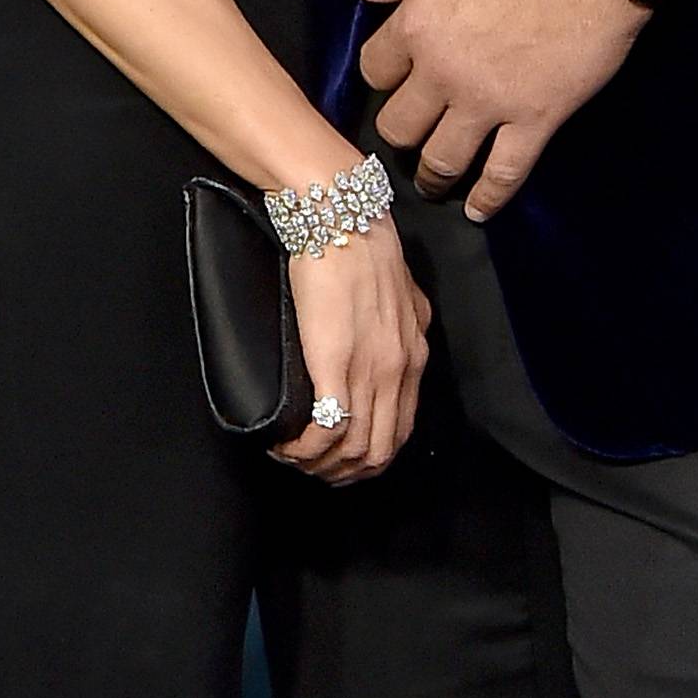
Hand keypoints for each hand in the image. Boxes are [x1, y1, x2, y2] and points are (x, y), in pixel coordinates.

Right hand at [276, 218, 428, 482]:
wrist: (344, 224)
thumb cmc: (364, 250)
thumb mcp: (403, 295)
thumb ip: (404, 323)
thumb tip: (395, 335)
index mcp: (413, 359)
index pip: (400, 432)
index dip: (368, 459)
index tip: (340, 460)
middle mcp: (398, 373)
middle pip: (378, 451)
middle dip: (342, 472)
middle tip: (311, 469)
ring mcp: (369, 372)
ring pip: (353, 448)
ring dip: (318, 464)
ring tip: (290, 457)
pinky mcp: (335, 365)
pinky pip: (327, 429)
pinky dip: (304, 448)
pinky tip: (284, 445)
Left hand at [354, 0, 646, 215]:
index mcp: (418, 24)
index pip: (375, 68)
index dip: (382, 75)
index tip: (393, 79)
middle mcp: (444, 72)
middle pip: (399, 123)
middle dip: (400, 130)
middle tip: (410, 133)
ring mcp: (489, 102)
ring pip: (442, 158)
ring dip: (432, 176)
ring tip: (432, 184)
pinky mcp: (535, 119)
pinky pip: (504, 172)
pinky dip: (489, 197)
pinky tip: (478, 210)